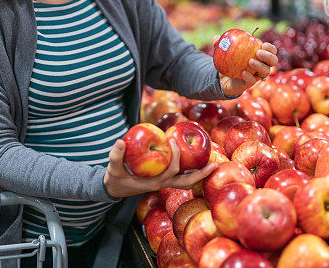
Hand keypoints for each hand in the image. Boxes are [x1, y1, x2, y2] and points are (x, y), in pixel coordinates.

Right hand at [103, 139, 217, 198]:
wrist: (115, 188)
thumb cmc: (116, 179)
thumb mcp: (113, 168)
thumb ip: (115, 155)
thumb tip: (120, 141)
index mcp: (154, 183)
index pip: (172, 171)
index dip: (176, 156)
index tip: (172, 140)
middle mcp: (163, 184)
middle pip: (187, 182)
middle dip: (201, 174)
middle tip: (215, 164)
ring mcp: (165, 183)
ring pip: (187, 181)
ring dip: (200, 173)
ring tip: (213, 163)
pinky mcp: (164, 180)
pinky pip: (181, 176)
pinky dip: (191, 170)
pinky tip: (197, 160)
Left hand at [212, 35, 277, 96]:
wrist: (222, 77)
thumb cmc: (227, 60)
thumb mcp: (222, 51)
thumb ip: (219, 43)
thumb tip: (215, 39)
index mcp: (259, 54)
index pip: (271, 51)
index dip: (270, 48)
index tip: (263, 45)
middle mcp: (262, 65)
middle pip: (273, 61)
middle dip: (269, 56)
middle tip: (258, 53)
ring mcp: (257, 75)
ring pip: (266, 72)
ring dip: (260, 66)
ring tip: (250, 61)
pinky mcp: (250, 83)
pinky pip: (253, 80)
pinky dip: (249, 76)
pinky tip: (243, 72)